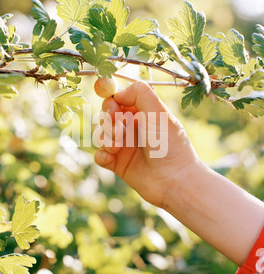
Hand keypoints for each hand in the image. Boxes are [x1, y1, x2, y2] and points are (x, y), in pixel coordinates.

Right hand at [94, 81, 198, 207]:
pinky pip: (99, 155)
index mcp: (143, 113)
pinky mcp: (118, 164)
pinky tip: (112, 159)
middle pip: (106, 115)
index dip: (112, 99)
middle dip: (108, 120)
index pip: (119, 99)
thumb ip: (140, 93)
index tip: (113, 105)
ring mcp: (124, 146)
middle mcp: (132, 128)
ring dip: (106, 138)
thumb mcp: (158, 113)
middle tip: (119, 128)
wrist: (174, 180)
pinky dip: (102, 155)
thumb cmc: (169, 145)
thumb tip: (118, 93)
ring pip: (101, 134)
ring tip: (118, 147)